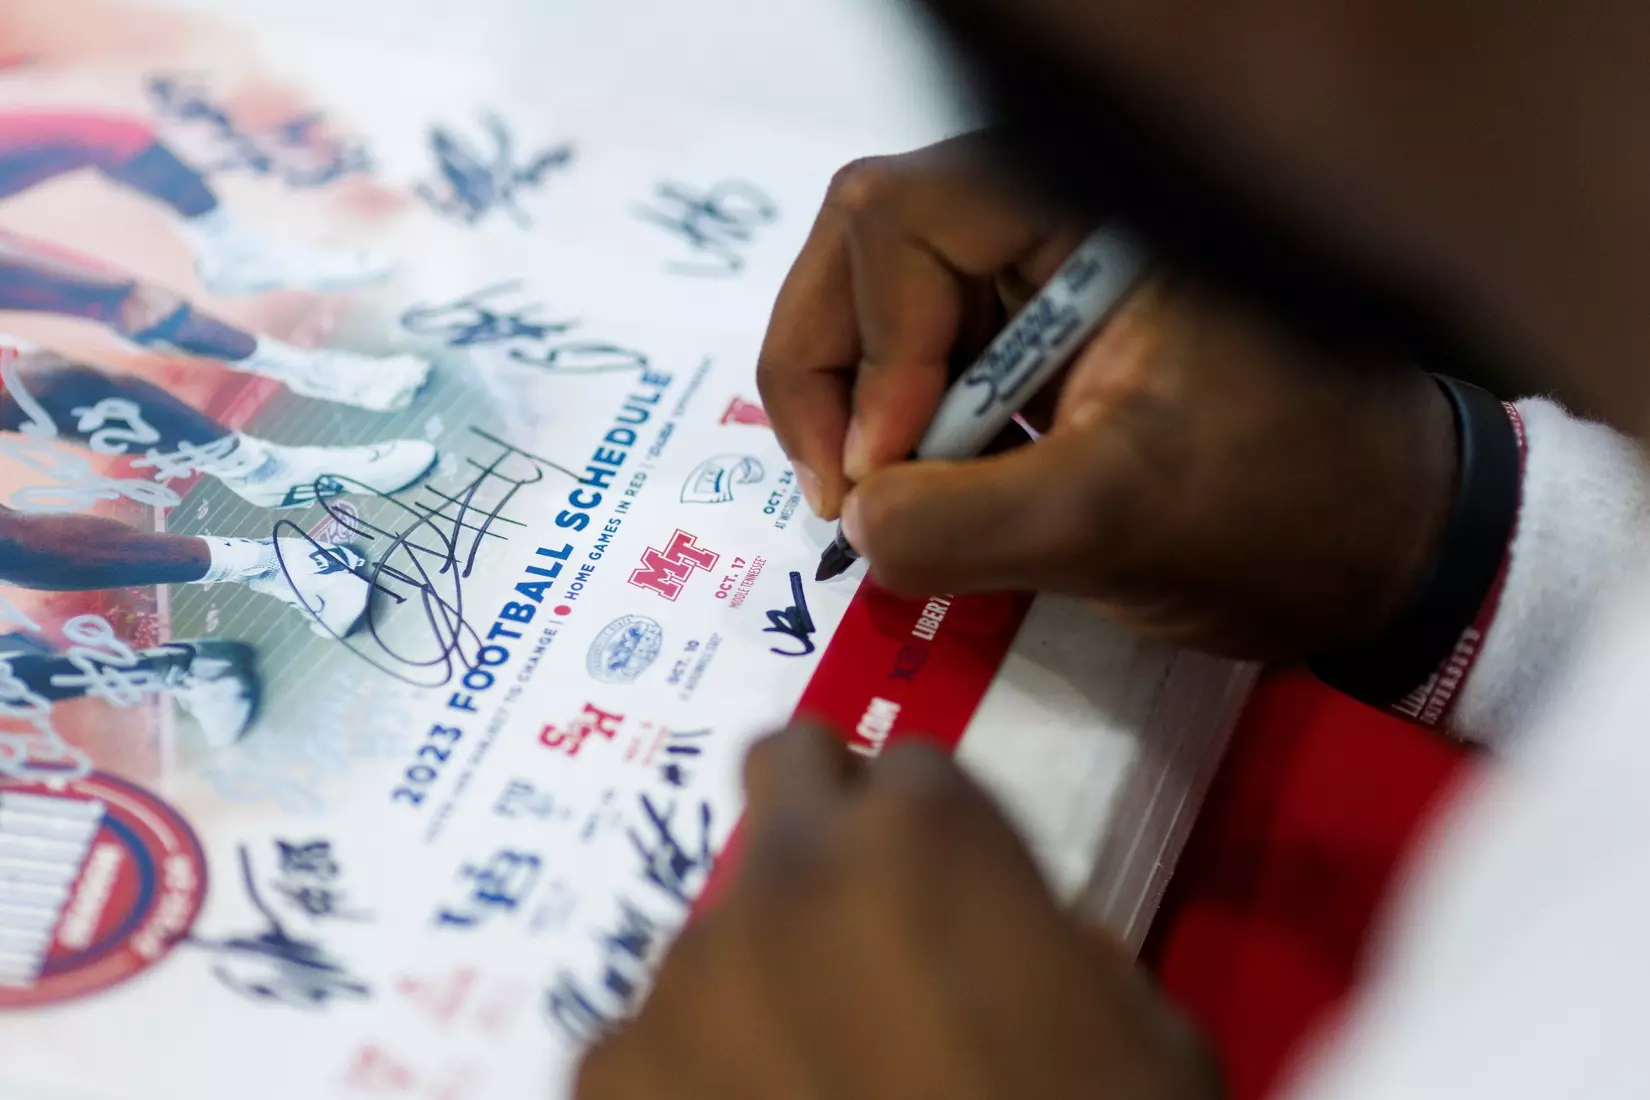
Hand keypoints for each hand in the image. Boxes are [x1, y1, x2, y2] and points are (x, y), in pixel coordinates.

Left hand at [575, 722, 1218, 1099]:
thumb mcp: (1150, 1039)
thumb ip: (1061, 952)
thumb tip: (1014, 946)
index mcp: (929, 833)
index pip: (911, 772)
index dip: (937, 844)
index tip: (948, 906)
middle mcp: (791, 872)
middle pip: (783, 775)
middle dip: (821, 826)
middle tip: (857, 924)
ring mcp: (690, 974)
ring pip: (722, 935)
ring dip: (764, 982)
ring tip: (811, 1083)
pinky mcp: (611, 1073)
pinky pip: (652, 1047)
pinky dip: (692, 1080)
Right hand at [757, 134, 1455, 658]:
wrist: (1377, 545)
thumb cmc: (1282, 509)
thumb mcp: (1111, 520)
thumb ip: (961, 524)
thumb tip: (855, 523)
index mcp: (1083, 209)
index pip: (895, 222)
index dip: (868, 350)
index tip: (882, 477)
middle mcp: (1046, 221)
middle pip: (863, 252)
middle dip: (835, 378)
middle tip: (849, 492)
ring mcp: (1036, 282)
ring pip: (877, 313)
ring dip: (863, 418)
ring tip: (892, 511)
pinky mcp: (1031, 347)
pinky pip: (919, 369)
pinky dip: (900, 443)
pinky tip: (926, 504)